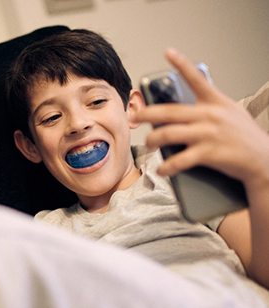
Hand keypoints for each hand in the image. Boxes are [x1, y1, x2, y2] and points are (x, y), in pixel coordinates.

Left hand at [137, 49, 268, 190]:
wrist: (262, 160)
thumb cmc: (245, 138)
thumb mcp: (232, 113)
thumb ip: (212, 105)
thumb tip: (192, 103)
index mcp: (215, 102)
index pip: (197, 79)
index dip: (181, 64)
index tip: (168, 52)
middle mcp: (210, 115)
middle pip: (170, 111)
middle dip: (147, 114)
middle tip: (136, 117)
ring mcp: (208, 134)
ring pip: (169, 134)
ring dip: (153, 140)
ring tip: (148, 144)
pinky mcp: (208, 153)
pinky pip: (180, 160)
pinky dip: (167, 167)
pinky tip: (161, 170)